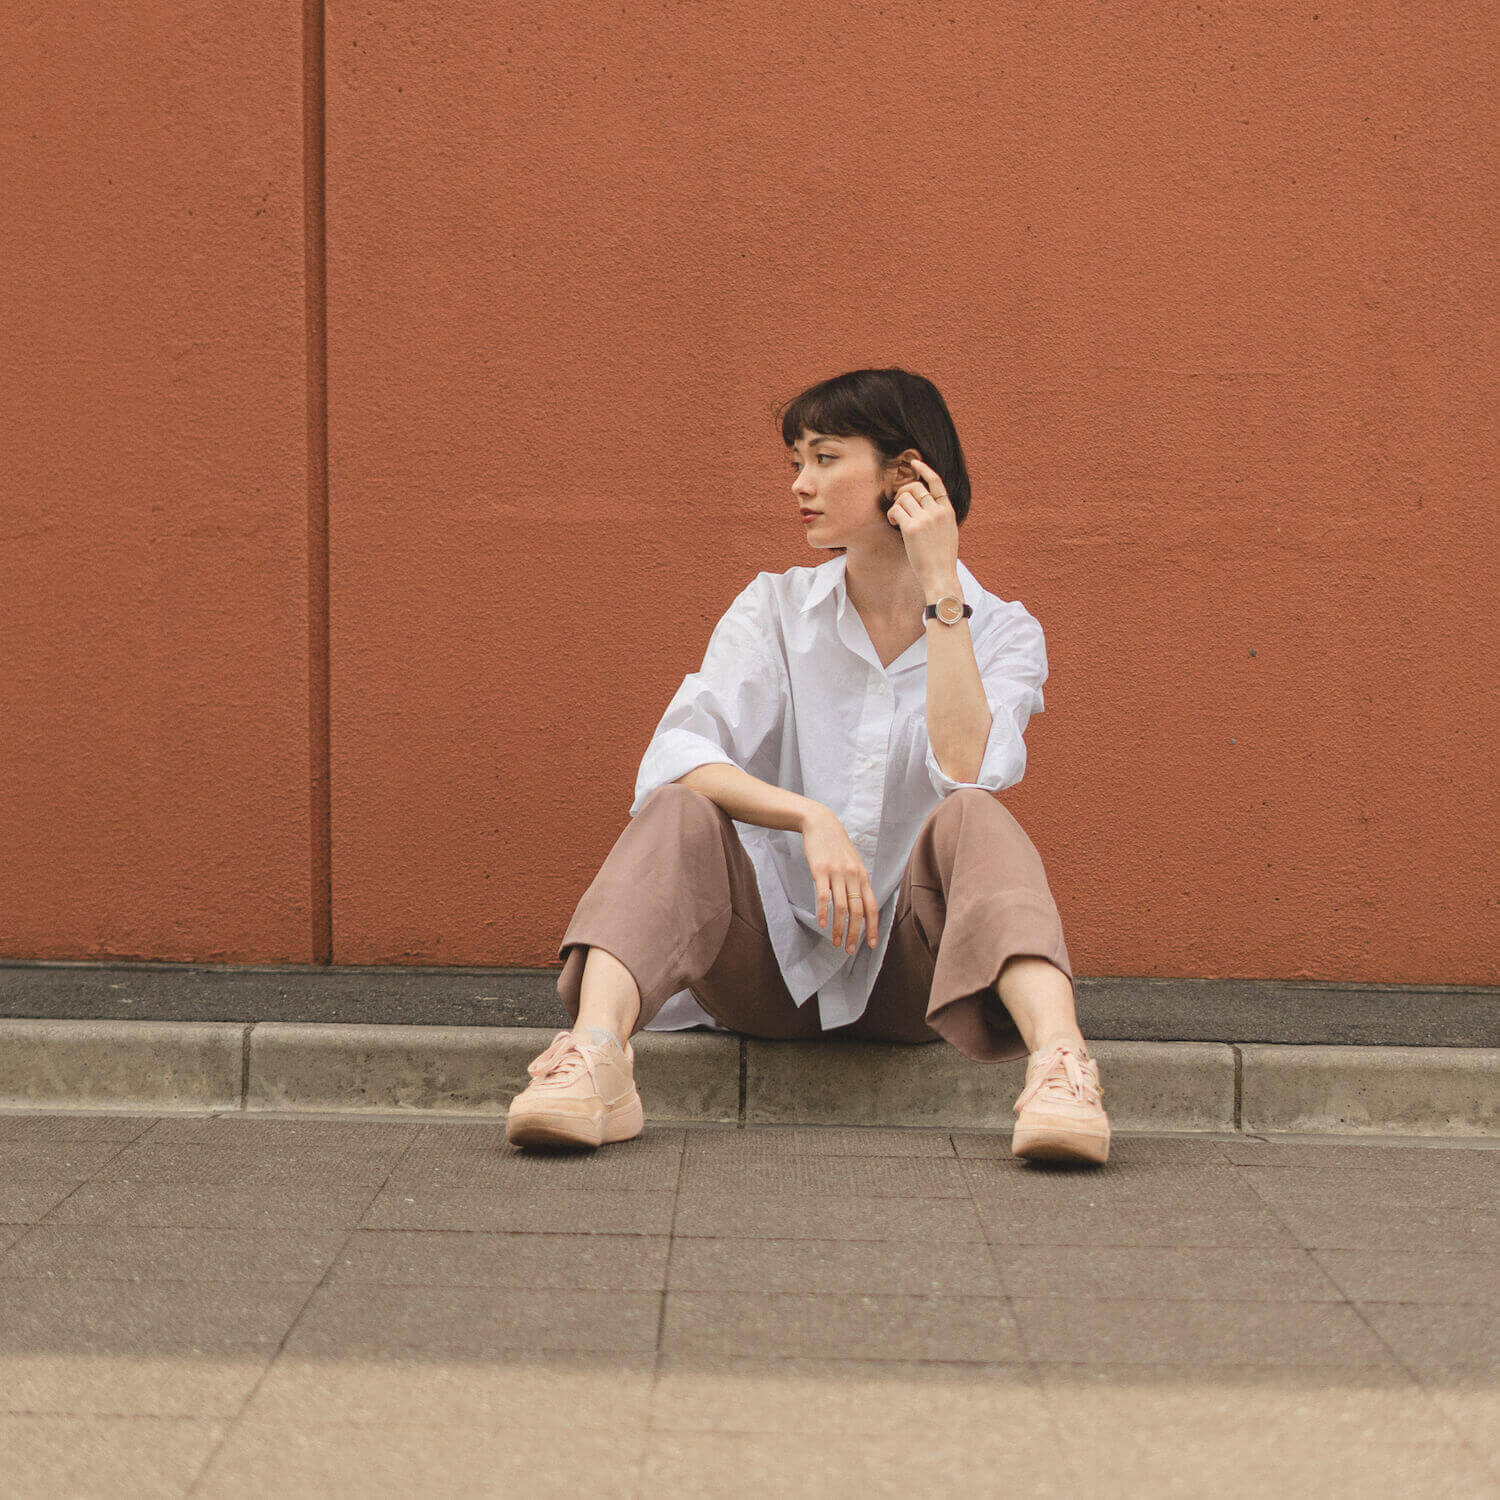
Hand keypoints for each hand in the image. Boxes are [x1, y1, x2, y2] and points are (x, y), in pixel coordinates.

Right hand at [800, 806, 879, 953]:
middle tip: (850, 950)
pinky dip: (823, 912)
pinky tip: (822, 924)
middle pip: (858, 911)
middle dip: (856, 934)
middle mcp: (853, 876)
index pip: (872, 907)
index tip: (871, 945)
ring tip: (836, 943)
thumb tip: (861, 906)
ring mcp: (837, 873)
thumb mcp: (853, 863)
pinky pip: (823, 896)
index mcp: (863, 876)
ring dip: (839, 928)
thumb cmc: (836, 846)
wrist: (821, 824)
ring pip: (841, 907)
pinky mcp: (820, 870)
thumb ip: (857, 883)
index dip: (873, 927)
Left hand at [887, 454, 959, 591]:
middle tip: (899, 506)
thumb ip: (940, 517)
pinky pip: (896, 510)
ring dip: (895, 506)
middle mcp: (937, 511)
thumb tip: (926, 506)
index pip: (937, 483)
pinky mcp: (912, 528)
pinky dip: (892, 515)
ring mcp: (926, 519)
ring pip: (903, 497)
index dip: (925, 469)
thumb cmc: (942, 559)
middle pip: (915, 487)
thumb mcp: (948, 532)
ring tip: (896, 520)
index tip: (914, 463)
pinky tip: (894, 524)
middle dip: (902, 493)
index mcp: (948, 511)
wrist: (941, 576)